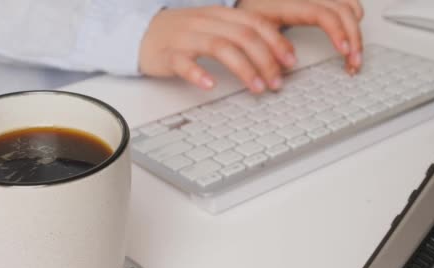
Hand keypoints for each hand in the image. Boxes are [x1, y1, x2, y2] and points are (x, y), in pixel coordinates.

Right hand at [139, 6, 296, 92]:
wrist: (143, 35)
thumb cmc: (184, 35)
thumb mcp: (215, 28)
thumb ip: (242, 36)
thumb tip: (275, 55)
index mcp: (219, 14)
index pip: (254, 22)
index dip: (276, 41)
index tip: (290, 61)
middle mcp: (205, 22)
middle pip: (242, 35)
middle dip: (265, 60)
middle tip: (276, 82)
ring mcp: (186, 37)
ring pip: (220, 47)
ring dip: (243, 69)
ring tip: (256, 88)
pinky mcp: (168, 54)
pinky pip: (184, 63)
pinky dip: (198, 73)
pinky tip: (210, 85)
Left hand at [237, 0, 363, 73]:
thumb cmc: (250, 10)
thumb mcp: (254, 28)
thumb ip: (270, 45)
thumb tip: (287, 66)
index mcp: (288, 3)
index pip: (322, 14)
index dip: (337, 32)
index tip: (344, 52)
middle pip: (344, 10)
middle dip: (354, 38)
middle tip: (353, 63)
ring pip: (350, 4)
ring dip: (356, 29)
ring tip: (353, 53)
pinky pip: (346, 0)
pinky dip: (353, 18)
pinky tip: (349, 35)